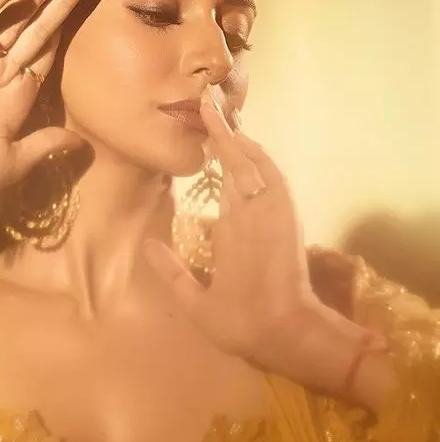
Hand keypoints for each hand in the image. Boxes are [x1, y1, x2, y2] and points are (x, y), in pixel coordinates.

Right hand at [0, 0, 91, 205]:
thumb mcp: (15, 161)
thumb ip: (46, 144)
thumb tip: (81, 143)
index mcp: (18, 95)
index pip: (50, 54)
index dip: (69, 30)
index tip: (89, 6)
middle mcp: (1, 73)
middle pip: (38, 30)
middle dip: (60, 2)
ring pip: (11, 21)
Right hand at [145, 98, 373, 393]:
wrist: (293, 333)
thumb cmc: (243, 322)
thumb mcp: (197, 306)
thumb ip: (171, 273)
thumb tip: (147, 243)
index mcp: (235, 225)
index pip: (228, 167)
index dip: (218, 137)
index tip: (204, 111)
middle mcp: (259, 211)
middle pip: (245, 159)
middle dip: (228, 131)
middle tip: (208, 108)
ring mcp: (278, 214)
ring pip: (263, 166)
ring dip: (245, 144)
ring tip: (225, 127)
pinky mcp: (289, 222)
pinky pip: (275, 181)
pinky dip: (261, 162)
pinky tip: (249, 158)